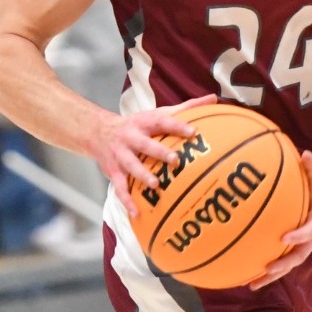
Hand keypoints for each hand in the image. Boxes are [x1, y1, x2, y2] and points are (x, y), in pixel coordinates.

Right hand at [95, 94, 218, 216]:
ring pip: (131, 166)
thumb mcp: (157, 113)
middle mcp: (131, 137)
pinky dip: (127, 201)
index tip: (193, 132)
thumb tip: (213, 98)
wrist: (98, 132)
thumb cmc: (136, 124)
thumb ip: (185, 107)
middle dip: (158, 152)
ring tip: (155, 186)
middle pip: (145, 144)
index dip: (177, 126)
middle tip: (175, 160)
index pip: (162, 122)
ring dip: (142, 176)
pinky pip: (120, 188)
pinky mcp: (113, 171)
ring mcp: (121, 155)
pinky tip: (137, 213)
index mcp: (145, 123)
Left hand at [249, 150, 311, 289]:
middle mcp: (311, 236)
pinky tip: (243, 275)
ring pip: (287, 263)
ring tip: (251, 283)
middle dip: (284, 264)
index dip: (300, 236)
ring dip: (270, 275)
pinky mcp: (289, 246)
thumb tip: (306, 154)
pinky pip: (278, 258)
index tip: (284, 238)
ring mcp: (300, 244)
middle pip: (299, 255)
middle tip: (268, 268)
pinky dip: (263, 269)